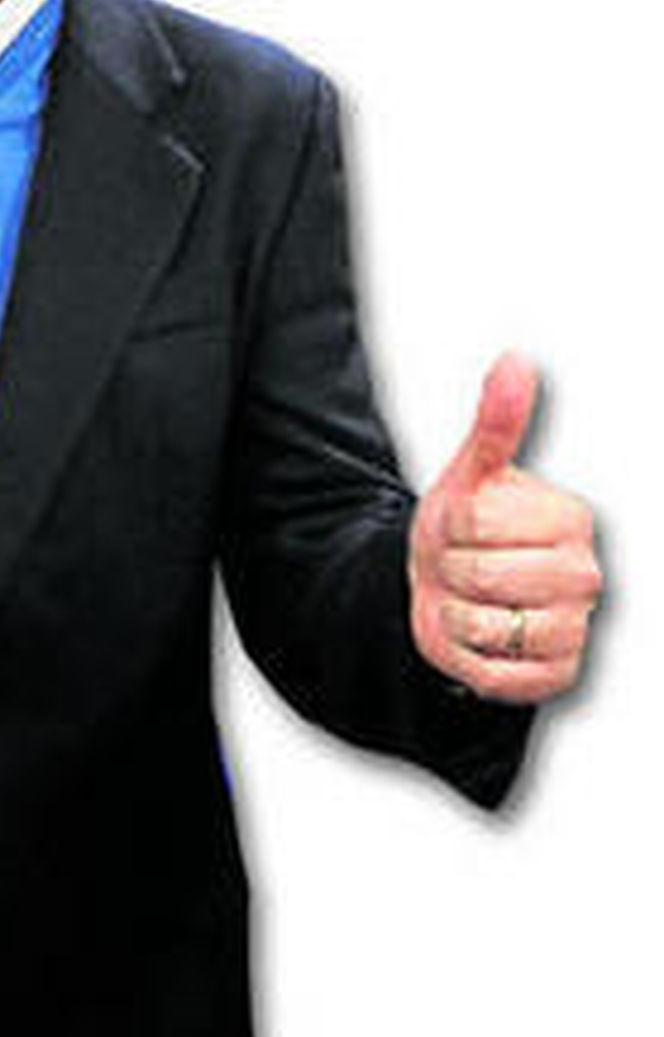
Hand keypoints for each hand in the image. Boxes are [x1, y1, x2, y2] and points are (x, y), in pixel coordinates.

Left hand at [409, 352, 600, 703]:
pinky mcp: (558, 675)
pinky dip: (467, 659)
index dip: (450, 527)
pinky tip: (478, 638)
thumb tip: (515, 361)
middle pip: (480, 577)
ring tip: (469, 600)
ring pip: (484, 627)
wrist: (451, 590)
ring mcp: (576, 628)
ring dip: (455, 615)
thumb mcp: (471, 476)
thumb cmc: (466, 531)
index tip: (463, 528)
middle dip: (451, 572)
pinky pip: (494, 674)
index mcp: (570, 519)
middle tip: (461, 567)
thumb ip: (496, 424)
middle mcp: (584, 575)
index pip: (478, 524)